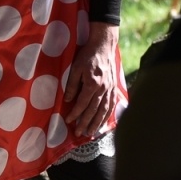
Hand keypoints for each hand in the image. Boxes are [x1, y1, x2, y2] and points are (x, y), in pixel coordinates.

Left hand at [63, 22, 122, 136]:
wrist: (104, 46)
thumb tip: (66, 100)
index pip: (83, 103)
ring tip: (91, 133)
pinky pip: (111, 105)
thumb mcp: (75, 68)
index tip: (69, 121)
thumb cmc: (87, 56)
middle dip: (85, 123)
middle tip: (79, 133)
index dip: (75, 114)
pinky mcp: (114, 88)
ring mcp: (110, 89)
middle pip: (94, 110)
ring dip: (97, 123)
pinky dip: (107, 115)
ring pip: (104, 110)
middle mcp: (103, 89)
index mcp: (92, 84)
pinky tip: (104, 122)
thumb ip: (71, 85)